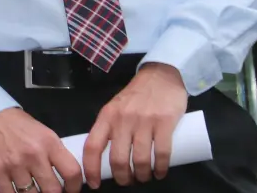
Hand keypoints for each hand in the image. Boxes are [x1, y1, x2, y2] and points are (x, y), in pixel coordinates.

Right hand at [0, 107, 82, 192]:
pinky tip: (17, 191)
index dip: (74, 188)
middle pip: (53, 190)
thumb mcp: (43, 134)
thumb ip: (54, 155)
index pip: (72, 172)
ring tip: (31, 190)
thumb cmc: (19, 126)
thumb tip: (65, 179)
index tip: (70, 191)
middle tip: (48, 192)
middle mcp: (34, 155)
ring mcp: (14, 164)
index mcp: (50, 143)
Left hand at [82, 63, 188, 185]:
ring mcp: (144, 121)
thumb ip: (110, 128)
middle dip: (122, 177)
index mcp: (106, 117)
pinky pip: (161, 153)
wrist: (161, 75)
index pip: (92, 146)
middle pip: (118, 159)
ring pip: (140, 159)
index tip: (94, 183)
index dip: (91, 169)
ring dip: (142, 175)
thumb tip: (104, 157)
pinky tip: (160, 173)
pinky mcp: (164, 122)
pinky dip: (160, 168)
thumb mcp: (115, 108)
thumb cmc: (136, 95)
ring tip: (145, 177)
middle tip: (127, 181)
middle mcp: (122, 119)